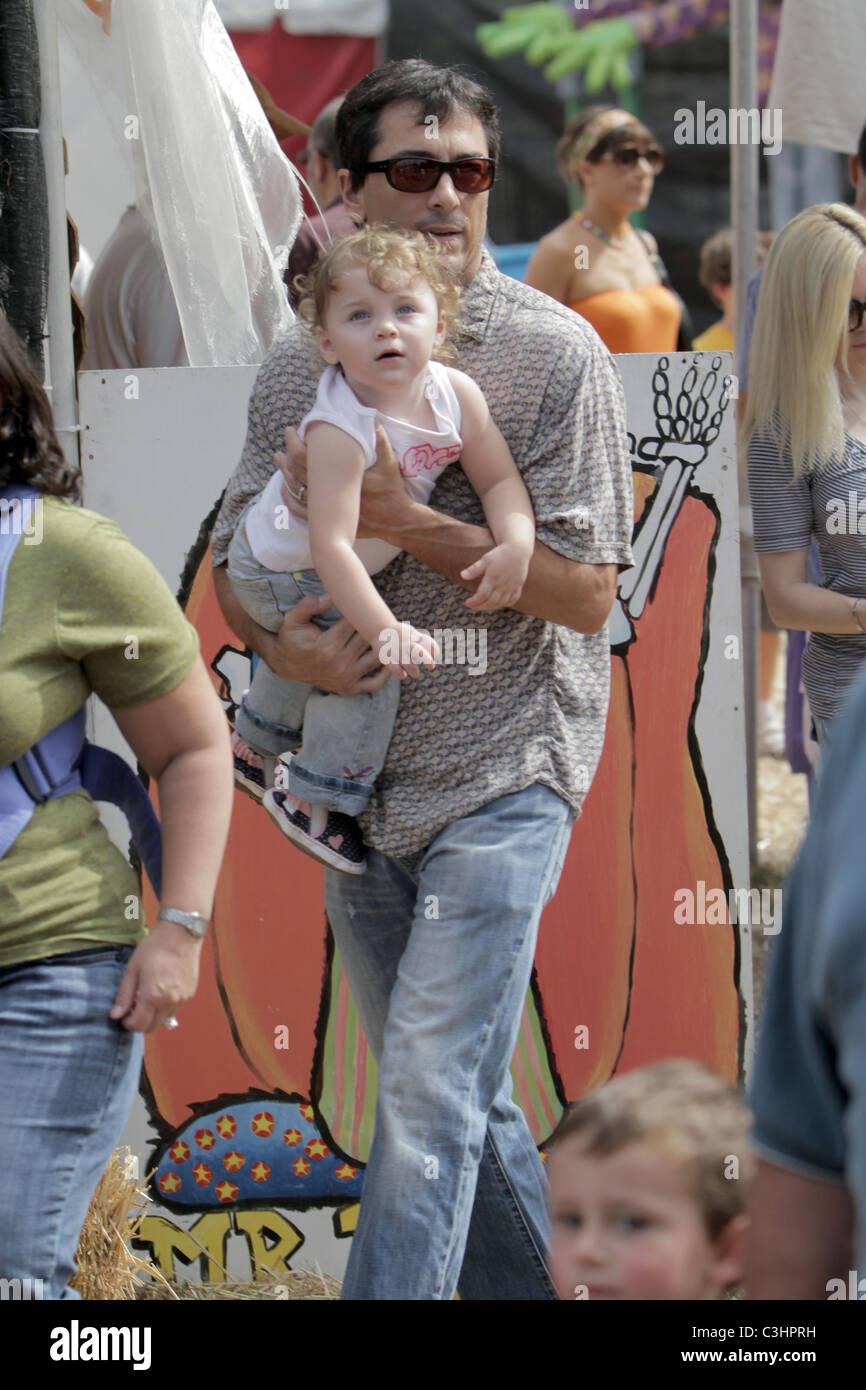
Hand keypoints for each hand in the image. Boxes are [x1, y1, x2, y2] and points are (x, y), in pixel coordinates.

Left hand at [109, 920, 201, 1032]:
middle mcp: (169, 1002)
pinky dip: (165, 1006)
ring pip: (164, 1020)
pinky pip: (174, 1009)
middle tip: (134, 1007)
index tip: (123, 1014)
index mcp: (152, 996)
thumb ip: (124, 995)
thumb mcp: (132, 969)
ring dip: (153, 1015)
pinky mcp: (190, 994)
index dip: (127, 1023)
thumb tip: (115, 1015)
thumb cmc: (154, 948)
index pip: (138, 1025)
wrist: (181, 933)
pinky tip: (161, 989)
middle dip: (140, 1022)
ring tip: (148, 996)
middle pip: (151, 1028)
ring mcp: (182, 999)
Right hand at [266, 592, 390, 694]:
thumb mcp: (293, 619)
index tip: (368, 604)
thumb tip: (331, 595)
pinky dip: (386, 675)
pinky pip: (374, 684)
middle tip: (386, 616)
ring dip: (387, 647)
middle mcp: (339, 664)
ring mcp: (345, 678)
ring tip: (393, 634)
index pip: (354, 624)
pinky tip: (390, 661)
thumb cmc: (291, 639)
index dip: (363, 612)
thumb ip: (309, 605)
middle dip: (377, 627)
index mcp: (327, 646)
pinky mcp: (348, 689)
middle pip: (368, 640)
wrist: (285, 665)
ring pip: (376, 659)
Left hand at [277, 423, 413, 539]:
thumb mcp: (390, 463)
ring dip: (285, 476)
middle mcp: (330, 492)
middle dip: (285, 459)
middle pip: (297, 473)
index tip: (290, 432)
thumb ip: (380, 440)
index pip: (308, 456)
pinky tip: (285, 491)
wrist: (397, 520)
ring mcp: (328, 508)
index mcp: (340, 475)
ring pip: (297, 490)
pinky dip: (290, 501)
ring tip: (279, 463)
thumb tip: (372, 417)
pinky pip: (302, 512)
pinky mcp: (329, 521)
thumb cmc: (392, 490)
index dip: (294, 443)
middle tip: (280, 450)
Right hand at [376, 620, 439, 678]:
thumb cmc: (403, 635)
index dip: (433, 648)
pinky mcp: (388, 657)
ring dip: (412, 668)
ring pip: (406, 660)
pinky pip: (393, 666)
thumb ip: (427, 643)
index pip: (426, 642)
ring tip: (416, 674)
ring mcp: (397, 650)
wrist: (381, 630)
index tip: (436, 655)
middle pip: (417, 650)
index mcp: (414, 637)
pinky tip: (403, 675)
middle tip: (431, 666)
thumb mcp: (415, 634)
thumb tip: (437, 654)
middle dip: (426, 659)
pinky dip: (399, 672)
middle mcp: (406, 643)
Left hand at [461, 542, 530, 610]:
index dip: (474, 601)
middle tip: (473, 605)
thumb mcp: (485, 559)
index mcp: (493, 578)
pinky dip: (505, 604)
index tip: (467, 602)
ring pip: (501, 603)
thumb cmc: (499, 553)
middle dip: (480, 606)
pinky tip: (498, 602)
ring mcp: (512, 586)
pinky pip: (513, 599)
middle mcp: (503, 584)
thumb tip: (462, 576)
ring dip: (491, 606)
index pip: (482, 595)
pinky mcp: (518, 586)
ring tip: (483, 604)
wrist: (518, 549)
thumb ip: (474, 569)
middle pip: (491, 602)